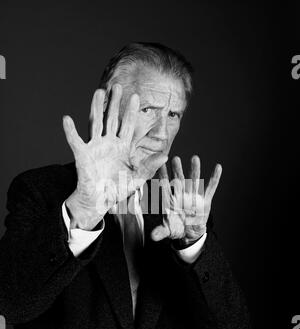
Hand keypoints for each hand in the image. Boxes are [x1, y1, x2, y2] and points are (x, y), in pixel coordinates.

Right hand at [63, 84, 167, 229]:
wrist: (100, 201)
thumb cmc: (118, 190)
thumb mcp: (137, 178)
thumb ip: (150, 167)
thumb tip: (165, 155)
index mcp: (122, 148)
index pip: (128, 125)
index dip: (132, 111)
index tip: (136, 96)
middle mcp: (109, 144)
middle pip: (112, 119)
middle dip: (115, 103)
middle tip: (117, 86)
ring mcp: (95, 148)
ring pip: (96, 123)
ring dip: (96, 107)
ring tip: (98, 91)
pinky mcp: (83, 155)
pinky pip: (75, 141)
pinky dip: (70, 131)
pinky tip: (67, 119)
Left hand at [151, 156, 221, 245]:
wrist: (190, 233)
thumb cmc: (176, 229)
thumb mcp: (168, 230)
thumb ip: (161, 231)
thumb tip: (153, 237)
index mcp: (171, 201)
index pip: (165, 186)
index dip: (162, 176)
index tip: (160, 165)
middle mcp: (182, 195)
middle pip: (179, 180)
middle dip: (177, 170)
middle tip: (175, 159)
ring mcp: (194, 197)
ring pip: (194, 181)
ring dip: (195, 170)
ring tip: (195, 158)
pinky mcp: (205, 200)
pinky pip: (210, 188)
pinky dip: (214, 178)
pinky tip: (218, 167)